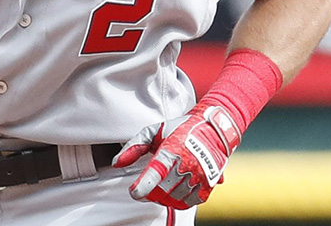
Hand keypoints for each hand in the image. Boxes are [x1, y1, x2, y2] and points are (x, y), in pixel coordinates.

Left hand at [113, 103, 241, 209]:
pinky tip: (176, 189)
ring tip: (162, 185)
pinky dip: (180, 200)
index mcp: (172, 149)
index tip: (134, 192)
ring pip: (176, 199)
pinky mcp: (209, 184)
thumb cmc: (180, 129)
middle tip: (146, 186)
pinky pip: (190, 202)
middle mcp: (188, 163)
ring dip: (165, 197)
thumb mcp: (154, 131)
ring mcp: (200, 175)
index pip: (157, 171)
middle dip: (150, 192)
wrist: (214, 128)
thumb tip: (116, 163)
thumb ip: (134, 147)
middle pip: (164, 190)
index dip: (144, 185)